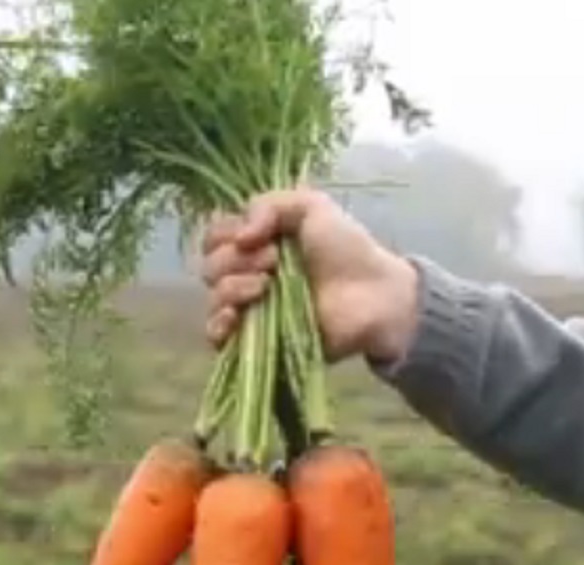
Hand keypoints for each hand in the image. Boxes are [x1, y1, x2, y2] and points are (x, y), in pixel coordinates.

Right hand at [199, 188, 419, 363]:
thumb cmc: (347, 249)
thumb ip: (267, 205)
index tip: (261, 236)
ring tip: (267, 286)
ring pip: (213, 299)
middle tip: (274, 261)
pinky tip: (237, 317)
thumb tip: (240, 238)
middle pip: (210, 267)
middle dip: (235, 260)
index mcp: (256, 241)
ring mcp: (252, 309)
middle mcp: (248, 273)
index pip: (214, 237)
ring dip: (232, 287)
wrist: (373, 295)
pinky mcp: (258, 340)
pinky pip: (217, 337)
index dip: (227, 235)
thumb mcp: (310, 206)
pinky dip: (219, 325)